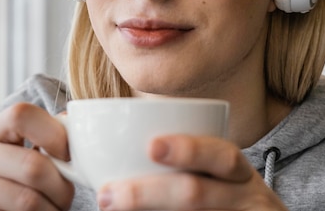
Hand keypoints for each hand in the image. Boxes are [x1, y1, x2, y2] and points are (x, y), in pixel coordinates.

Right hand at [0, 102, 74, 210]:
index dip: (55, 135)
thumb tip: (79, 131)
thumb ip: (50, 139)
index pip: (22, 115)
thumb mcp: (25, 153)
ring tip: (49, 210)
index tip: (69, 157)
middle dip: (61, 188)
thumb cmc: (14, 180)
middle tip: (65, 198)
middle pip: (32, 166)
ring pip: (26, 201)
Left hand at [96, 135, 287, 210]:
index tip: (151, 147)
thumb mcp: (210, 171)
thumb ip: (165, 153)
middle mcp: (245, 198)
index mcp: (235, 172)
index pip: (222, 155)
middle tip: (106, 196)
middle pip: (197, 194)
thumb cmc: (218, 193)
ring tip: (111, 210)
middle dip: (147, 193)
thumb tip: (78, 123)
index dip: (190, 149)